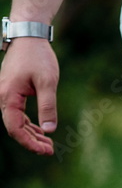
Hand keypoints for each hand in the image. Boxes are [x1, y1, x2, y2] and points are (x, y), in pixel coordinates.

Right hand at [0, 38, 59, 155]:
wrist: (29, 37)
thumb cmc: (38, 57)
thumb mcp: (47, 82)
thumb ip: (48, 106)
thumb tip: (49, 130)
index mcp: (8, 96)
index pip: (15, 128)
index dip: (29, 143)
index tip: (46, 151)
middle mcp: (3, 97)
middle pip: (14, 127)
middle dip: (32, 141)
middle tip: (50, 151)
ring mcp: (6, 94)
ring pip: (16, 122)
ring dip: (31, 134)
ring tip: (49, 144)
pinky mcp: (12, 92)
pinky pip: (18, 114)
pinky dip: (30, 124)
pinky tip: (42, 131)